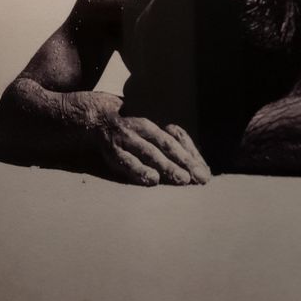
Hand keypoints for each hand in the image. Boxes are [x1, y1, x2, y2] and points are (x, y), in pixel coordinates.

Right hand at [94, 116, 210, 185]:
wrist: (95, 120)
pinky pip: (128, 162)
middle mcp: (141, 130)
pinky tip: (153, 180)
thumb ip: (162, 149)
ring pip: (150, 152)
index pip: (176, 140)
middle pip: (167, 145)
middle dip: (185, 162)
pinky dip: (141, 171)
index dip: (191, 155)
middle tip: (202, 177)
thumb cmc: (127, 134)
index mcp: (152, 127)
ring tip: (183, 179)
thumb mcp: (144, 135)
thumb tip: (189, 168)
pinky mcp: (113, 151)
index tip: (205, 172)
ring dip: (168, 166)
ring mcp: (127, 139)